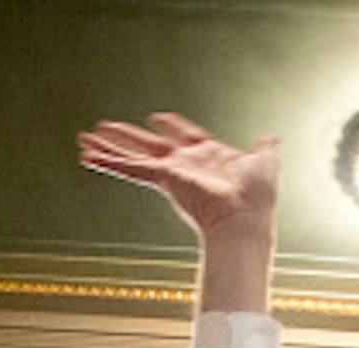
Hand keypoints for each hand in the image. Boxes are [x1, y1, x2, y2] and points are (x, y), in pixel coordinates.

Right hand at [79, 113, 278, 239]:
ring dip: (109, 147)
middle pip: (149, 146)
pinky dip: (109, 161)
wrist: (246, 218)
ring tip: (85, 140)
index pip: (184, 136)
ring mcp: (171, 173)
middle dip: (127, 138)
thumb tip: (272, 137)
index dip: (172, 127)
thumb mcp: (265, 162)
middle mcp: (185, 166)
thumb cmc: (257, 198)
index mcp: (207, 157)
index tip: (159, 119)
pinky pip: (130, 167)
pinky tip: (89, 155)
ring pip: (133, 156)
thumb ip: (265, 148)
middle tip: (105, 129)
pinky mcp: (163, 178)